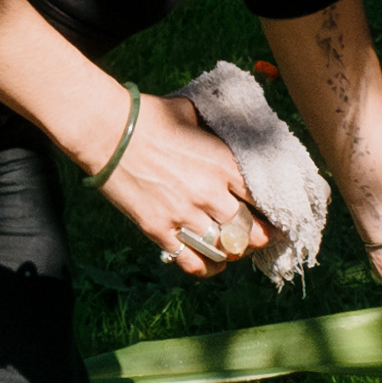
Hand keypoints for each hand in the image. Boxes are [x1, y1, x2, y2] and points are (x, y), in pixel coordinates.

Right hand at [89, 96, 268, 276]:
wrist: (107, 132)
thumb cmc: (149, 116)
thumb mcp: (190, 113)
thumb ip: (211, 129)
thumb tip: (219, 127)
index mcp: (223, 164)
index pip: (262, 198)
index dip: (271, 209)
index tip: (273, 213)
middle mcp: (210, 194)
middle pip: (250, 230)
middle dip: (259, 237)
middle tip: (259, 236)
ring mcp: (184, 215)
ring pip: (224, 250)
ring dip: (233, 254)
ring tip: (235, 251)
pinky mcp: (159, 230)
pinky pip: (191, 261)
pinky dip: (206, 269)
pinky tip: (212, 266)